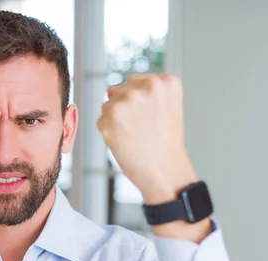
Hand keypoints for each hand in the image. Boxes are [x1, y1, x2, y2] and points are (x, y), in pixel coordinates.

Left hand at [97, 74, 211, 241]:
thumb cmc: (164, 144)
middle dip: (127, 110)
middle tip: (143, 130)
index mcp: (166, 82)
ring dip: (116, 120)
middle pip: (121, 91)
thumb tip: (110, 91)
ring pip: (108, 105)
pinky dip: (108, 133)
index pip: (137, 82)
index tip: (152, 119)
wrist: (164, 171)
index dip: (141, 104)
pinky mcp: (111, 116)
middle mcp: (147, 86)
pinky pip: (100, 121)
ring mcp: (128, 100)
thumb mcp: (167, 108)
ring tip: (135, 136)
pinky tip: (125, 142)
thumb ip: (144, 92)